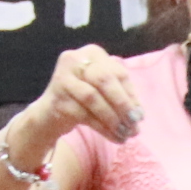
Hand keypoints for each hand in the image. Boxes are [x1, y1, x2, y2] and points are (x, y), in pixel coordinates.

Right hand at [23, 44, 144, 156]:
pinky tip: (113, 136)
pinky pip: (83, 114)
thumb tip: (139, 113)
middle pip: (104, 80)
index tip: (140, 115)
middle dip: (122, 104)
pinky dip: (102, 127)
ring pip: (93, 98)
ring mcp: (63, 78)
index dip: (131, 95)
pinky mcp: (57, 98)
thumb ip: (121, 95)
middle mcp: (75, 60)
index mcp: (92, 53)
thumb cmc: (82, 100)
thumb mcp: (103, 92)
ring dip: (112, 118)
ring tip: (125, 134)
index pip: (117, 72)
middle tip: (134, 124)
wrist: (49, 114)